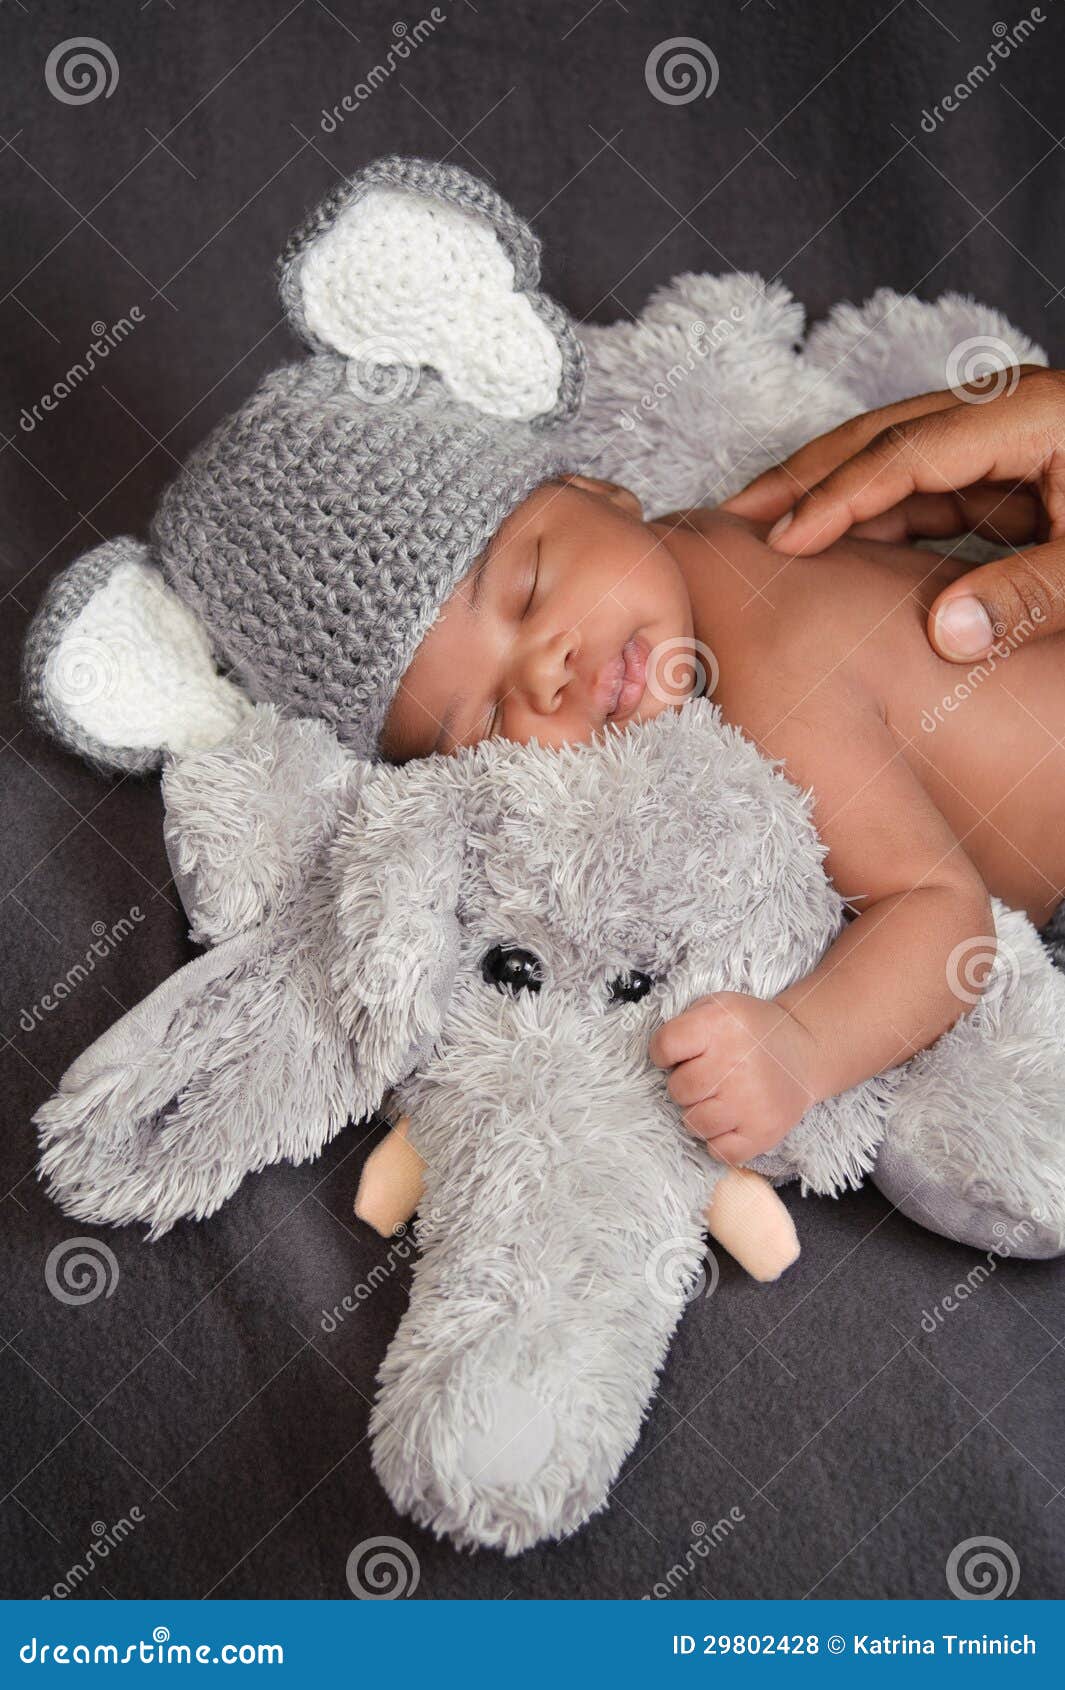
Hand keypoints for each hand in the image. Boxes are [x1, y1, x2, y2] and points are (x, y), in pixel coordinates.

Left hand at [649, 991, 820, 1164]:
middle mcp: (735, 1063)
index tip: (677, 1055)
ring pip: (694, 1123)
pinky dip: (719, 1140)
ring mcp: (750, 1102)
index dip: (664, 1053)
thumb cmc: (751, 1031)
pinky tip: (730, 1120)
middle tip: (706, 1078)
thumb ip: (685, 1024)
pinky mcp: (763, 1133)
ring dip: (700, 1114)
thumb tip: (658, 1058)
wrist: (804, 1052)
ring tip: (719, 1099)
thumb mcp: (718, 1007)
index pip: (665, 1046)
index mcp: (721, 1025)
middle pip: (678, 1089)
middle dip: (685, 1085)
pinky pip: (718, 1152)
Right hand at [722, 367, 1064, 662]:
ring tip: (769, 531)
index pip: (904, 452)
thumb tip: (944, 635)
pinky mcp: (1011, 466)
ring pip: (897, 460)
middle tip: (735, 515)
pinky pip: (929, 489)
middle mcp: (1006, 410)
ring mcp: (1007, 434)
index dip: (836, 498)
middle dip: (806, 476)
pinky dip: (877, 516)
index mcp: (1029, 414)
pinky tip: (835, 547)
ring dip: (832, 495)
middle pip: (882, 436)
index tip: (781, 543)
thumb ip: (1030, 596)